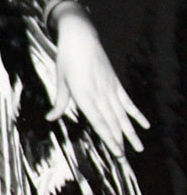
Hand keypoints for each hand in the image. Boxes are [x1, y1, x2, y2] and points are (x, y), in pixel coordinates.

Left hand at [47, 1, 148, 154]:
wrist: (80, 35)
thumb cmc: (66, 58)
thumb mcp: (60, 79)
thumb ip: (60, 101)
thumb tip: (51, 118)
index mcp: (83, 93)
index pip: (97, 120)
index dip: (107, 137)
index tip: (115, 151)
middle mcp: (99, 92)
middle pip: (112, 121)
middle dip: (118, 141)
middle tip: (125, 158)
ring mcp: (110, 87)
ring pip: (122, 114)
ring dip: (130, 132)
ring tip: (139, 148)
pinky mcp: (115, 82)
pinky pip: (127, 101)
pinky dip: (136, 113)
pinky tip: (145, 125)